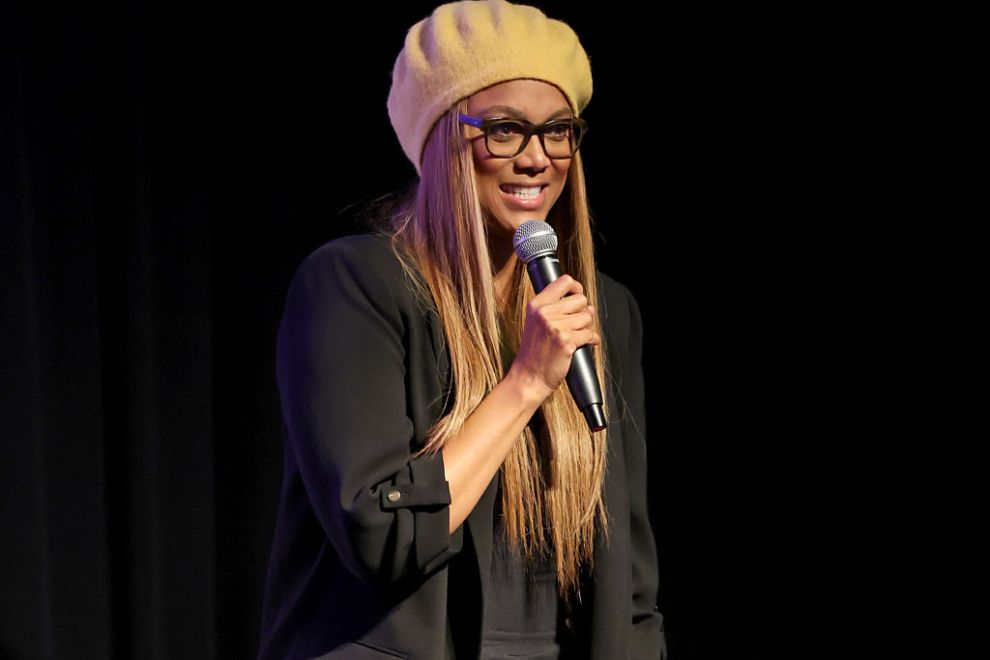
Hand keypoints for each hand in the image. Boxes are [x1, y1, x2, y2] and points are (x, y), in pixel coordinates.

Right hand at [508, 275, 599, 404]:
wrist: (528, 377)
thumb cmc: (534, 353)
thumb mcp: (535, 323)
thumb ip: (554, 309)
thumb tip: (585, 303)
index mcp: (537, 304)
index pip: (565, 281)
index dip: (577, 288)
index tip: (577, 297)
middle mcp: (545, 312)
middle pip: (581, 299)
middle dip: (583, 312)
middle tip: (577, 324)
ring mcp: (556, 326)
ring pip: (588, 316)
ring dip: (587, 327)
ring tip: (577, 336)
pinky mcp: (566, 341)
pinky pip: (590, 334)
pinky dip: (591, 340)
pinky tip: (583, 345)